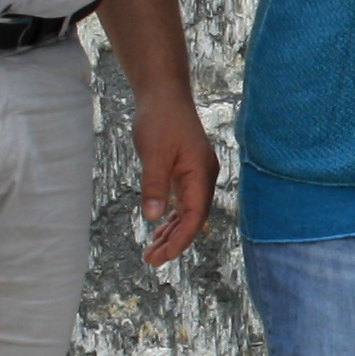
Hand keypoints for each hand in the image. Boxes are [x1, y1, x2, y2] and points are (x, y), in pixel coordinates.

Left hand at [130, 94, 218, 265]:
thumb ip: (155, 185)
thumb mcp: (153, 154)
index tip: (163, 256)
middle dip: (174, 242)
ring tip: (152, 251)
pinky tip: (159, 229)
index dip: (181, 239)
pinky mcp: (187, 170)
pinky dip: (171, 217)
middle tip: (151, 261)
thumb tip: (154, 217)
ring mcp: (196, 174)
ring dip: (171, 232)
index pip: (194, 216)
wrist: (164, 94)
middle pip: (193, 218)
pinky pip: (182, 201)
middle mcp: (203, 177)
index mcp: (200, 174)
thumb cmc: (160, 119)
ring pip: (187, 212)